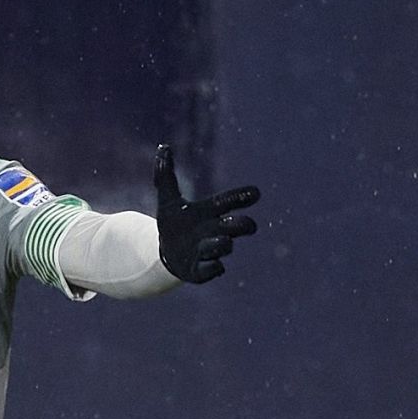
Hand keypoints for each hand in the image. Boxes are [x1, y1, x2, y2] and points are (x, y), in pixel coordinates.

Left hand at [154, 143, 259, 282]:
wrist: (166, 253)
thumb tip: (163, 146)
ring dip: (223, 243)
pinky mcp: (199, 270)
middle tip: (246, 223)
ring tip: (223, 241)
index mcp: (210, 213)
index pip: (228, 202)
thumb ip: (165, 175)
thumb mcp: (167, 199)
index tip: (254, 193)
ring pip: (224, 247)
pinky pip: (211, 271)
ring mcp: (209, 251)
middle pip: (238, 226)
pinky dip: (214, 268)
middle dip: (242, 224)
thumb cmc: (175, 223)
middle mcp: (215, 231)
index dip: (240, 197)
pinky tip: (217, 266)